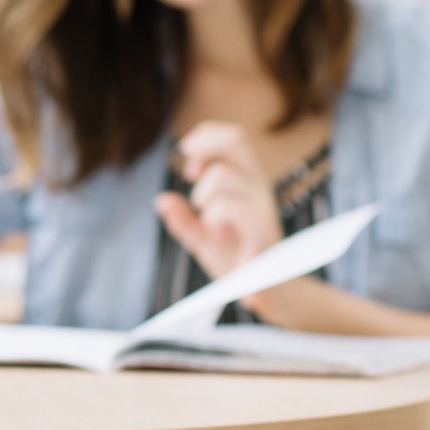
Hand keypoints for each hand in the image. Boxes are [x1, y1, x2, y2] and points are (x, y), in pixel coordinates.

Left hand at [154, 122, 283, 280]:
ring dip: (203, 194)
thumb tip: (161, 201)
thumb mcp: (204, 239)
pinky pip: (231, 207)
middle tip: (190, 174)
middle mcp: (257, 187)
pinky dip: (214, 215)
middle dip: (205, 147)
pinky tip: (215, 231)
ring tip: (207, 217)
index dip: (206, 137)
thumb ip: (183, 220)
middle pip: (236, 140)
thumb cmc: (239, 260)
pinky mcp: (262, 229)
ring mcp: (261, 206)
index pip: (233, 137)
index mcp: (247, 182)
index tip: (188, 156)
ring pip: (224, 175)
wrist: (267, 292)